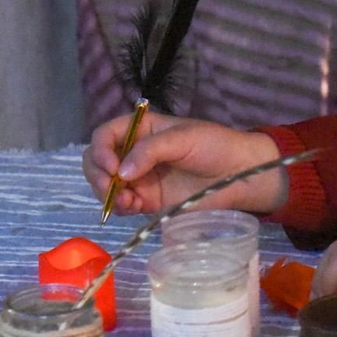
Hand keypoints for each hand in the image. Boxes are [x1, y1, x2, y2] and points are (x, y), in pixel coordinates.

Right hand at [82, 111, 287, 216]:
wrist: (239, 175)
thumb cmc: (215, 146)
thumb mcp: (184, 138)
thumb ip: (151, 151)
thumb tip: (120, 173)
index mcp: (142, 129)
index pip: (106, 134)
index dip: (100, 149)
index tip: (111, 166)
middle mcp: (135, 152)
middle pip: (97, 160)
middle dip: (97, 174)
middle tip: (111, 187)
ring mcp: (140, 178)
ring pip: (104, 184)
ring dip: (105, 193)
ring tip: (125, 201)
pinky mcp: (147, 200)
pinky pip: (121, 204)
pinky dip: (118, 207)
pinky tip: (131, 208)